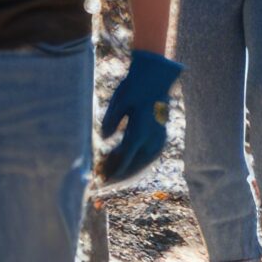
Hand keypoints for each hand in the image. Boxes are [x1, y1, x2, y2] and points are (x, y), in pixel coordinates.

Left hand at [98, 48, 183, 186]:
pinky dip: (137, 164)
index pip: (123, 160)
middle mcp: (151, 139)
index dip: (111, 172)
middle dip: (118, 176)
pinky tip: (127, 165)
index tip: (100, 181)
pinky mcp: (161, 136)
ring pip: (143, 164)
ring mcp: (159, 139)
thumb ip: (109, 123)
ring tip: (114, 176)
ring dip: (128, 171)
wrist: (156, 78)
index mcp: (139, 133)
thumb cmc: (134, 88)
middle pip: (134, 166)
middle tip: (104, 183)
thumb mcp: (118, 103)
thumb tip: (104, 141)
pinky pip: (149, 157)